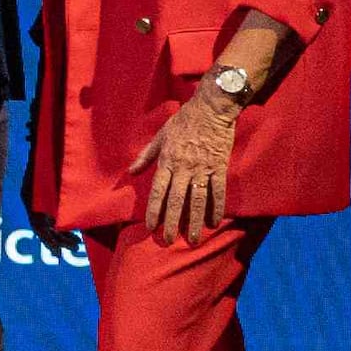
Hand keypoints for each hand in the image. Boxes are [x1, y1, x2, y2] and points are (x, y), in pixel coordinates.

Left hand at [141, 95, 237, 240]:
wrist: (211, 110)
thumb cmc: (182, 122)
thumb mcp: (160, 137)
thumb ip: (145, 156)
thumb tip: (130, 172)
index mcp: (167, 162)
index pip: (158, 192)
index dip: (154, 211)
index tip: (150, 227)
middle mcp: (183, 169)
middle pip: (176, 201)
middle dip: (171, 222)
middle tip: (168, 241)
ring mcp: (202, 169)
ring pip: (197, 200)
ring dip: (194, 221)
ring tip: (192, 239)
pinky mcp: (219, 167)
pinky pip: (218, 191)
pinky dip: (216, 208)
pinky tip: (214, 222)